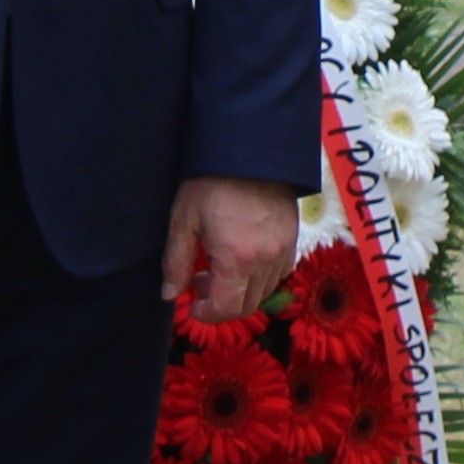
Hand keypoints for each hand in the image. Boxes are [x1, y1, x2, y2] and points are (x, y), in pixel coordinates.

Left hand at [160, 174, 299, 324]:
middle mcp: (266, 261)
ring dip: (241, 291)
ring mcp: (283, 250)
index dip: (207, 314)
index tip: (192, 305)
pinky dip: (260, 277)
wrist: (251, 149)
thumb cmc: (211, 181)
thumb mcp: (184, 220)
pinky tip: (243, 258)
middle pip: (248, 305)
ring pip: (264, 291)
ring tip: (220, 267)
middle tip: (200, 282)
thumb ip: (175, 263)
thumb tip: (170, 295)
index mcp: (237, 259)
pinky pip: (279, 273)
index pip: (227, 309)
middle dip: (222, 305)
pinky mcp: (293, 238)